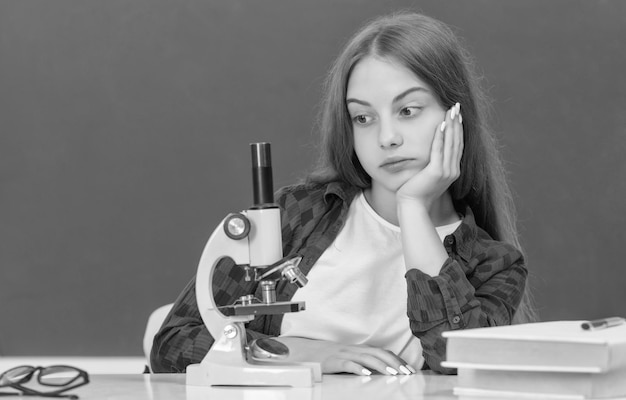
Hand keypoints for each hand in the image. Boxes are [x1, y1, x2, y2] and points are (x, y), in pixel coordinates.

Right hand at [274, 337, 415, 375]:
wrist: (306, 352)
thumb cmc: (329, 358)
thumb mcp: (349, 358)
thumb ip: (364, 362)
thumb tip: (383, 371)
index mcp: (359, 349)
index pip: (383, 352)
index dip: (397, 360)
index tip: (409, 369)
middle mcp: (354, 349)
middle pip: (378, 353)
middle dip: (394, 363)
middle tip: (406, 373)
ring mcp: (343, 354)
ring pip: (366, 357)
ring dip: (381, 365)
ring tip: (392, 373)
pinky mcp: (333, 361)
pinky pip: (347, 363)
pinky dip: (358, 368)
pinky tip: (366, 373)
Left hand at [396, 103, 463, 208]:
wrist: (413, 206)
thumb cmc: (417, 192)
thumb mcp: (429, 176)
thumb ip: (433, 164)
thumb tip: (432, 153)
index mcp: (452, 171)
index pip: (458, 145)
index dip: (458, 129)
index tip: (457, 115)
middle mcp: (452, 170)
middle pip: (457, 141)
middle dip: (457, 122)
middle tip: (457, 106)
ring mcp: (446, 171)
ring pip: (450, 143)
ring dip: (451, 125)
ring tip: (451, 111)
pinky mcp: (436, 172)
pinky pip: (439, 150)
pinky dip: (440, 137)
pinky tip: (441, 124)